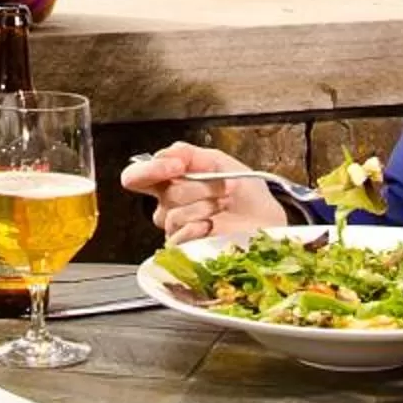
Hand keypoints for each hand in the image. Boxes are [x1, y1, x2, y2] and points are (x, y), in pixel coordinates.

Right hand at [120, 142, 285, 246]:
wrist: (265, 217)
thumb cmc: (245, 191)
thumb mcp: (219, 161)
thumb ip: (188, 153)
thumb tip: (169, 155)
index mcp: (170, 180)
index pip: (136, 176)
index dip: (151, 170)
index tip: (178, 166)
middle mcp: (168, 204)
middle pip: (165, 194)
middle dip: (198, 187)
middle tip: (222, 186)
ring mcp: (176, 228)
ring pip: (172, 216)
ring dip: (203, 206)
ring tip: (223, 204)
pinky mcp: (185, 248)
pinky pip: (176, 239)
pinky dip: (195, 228)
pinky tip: (211, 225)